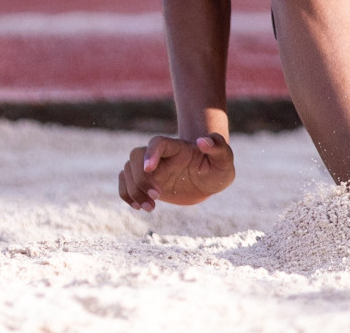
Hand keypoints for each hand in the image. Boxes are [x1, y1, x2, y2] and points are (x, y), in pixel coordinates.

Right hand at [117, 133, 234, 209]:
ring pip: (127, 170)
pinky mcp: (146, 183)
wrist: (209, 180)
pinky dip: (126, 196)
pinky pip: (125, 184)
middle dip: (141, 178)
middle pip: (136, 156)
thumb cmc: (218, 167)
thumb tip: (203, 141)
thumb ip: (218, 147)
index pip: (157, 143)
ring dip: (133, 190)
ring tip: (150, 207)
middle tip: (157, 196)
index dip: (150, 153)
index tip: (149, 168)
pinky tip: (139, 207)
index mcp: (177, 147)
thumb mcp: (224, 160)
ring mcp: (151, 169)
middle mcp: (160, 156)